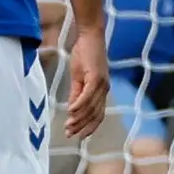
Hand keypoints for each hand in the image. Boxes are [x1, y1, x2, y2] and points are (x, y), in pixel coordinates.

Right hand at [62, 20, 108, 141]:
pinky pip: (87, 94)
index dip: (89, 127)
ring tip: (68, 127)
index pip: (98, 114)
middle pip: (95, 114)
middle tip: (70, 135)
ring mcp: (101, 83)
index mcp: (102, 91)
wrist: (90, 37)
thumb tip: (72, 110)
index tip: (78, 136)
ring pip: (91, 106)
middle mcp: (104, 89)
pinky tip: (70, 111)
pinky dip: (79, 104)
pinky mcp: (95, 76)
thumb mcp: (78, 78)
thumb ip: (76, 93)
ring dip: (79, 118)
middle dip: (82, 126)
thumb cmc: (85, 56)